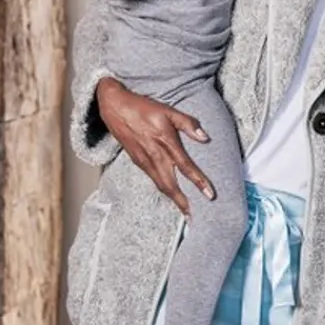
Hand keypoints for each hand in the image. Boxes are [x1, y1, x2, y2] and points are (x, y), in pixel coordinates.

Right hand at [96, 77, 213, 215]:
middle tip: (194, 216)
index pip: (185, 166)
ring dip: (174, 200)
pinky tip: (171, 195)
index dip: (199, 181)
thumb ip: (187, 123)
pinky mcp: (138, 162)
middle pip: (171, 184)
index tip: (210, 195)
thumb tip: (205, 138)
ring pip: (161, 185)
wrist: (115, 107)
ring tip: (186, 211)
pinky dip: (164, 190)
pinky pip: (154, 180)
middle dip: (183, 202)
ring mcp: (145, 161)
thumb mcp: (168, 110)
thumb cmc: (143, 108)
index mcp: (165, 142)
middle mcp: (155, 155)